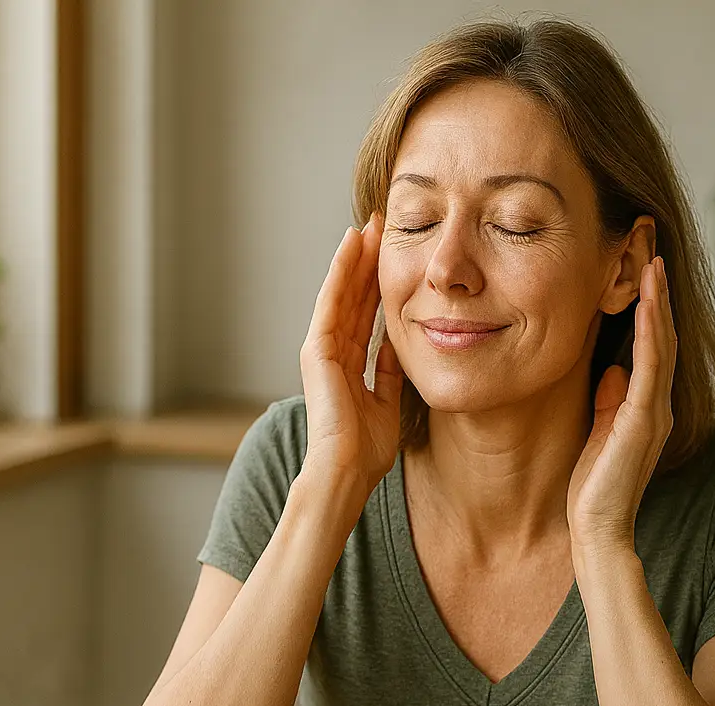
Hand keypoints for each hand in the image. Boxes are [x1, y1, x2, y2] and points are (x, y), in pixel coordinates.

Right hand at [298, 214, 402, 501]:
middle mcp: (333, 352)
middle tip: (382, 225)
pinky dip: (340, 272)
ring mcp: (321, 349)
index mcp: (350, 364)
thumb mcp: (387, 401)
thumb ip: (389, 372)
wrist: (346, 471)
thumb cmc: (366, 450)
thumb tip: (398, 346)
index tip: (396, 253)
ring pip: (340, 292)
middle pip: (352, 296)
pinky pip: (331, 302)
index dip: (380, 283)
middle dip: (367, 261)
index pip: (366, 313)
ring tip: (369, 225)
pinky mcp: (316, 350)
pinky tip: (352, 246)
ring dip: (354, 257)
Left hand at [567, 256, 676, 558]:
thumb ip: (607, 401)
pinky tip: (648, 305)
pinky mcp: (643, 421)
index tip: (640, 269)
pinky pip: (651, 367)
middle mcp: (656, 405)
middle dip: (657, 293)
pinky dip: (651, 333)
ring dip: (657, 303)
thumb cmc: (592, 489)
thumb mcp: (597, 432)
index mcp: (644, 407)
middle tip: (652, 249)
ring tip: (652, 262)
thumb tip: (611, 370)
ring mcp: (654, 412)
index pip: (651, 347)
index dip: (649, 308)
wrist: (596, 530)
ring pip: (660, 345)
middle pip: (661, 337)